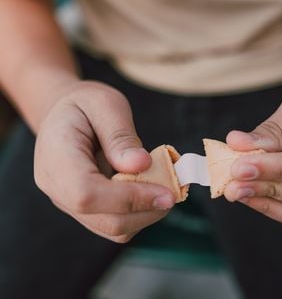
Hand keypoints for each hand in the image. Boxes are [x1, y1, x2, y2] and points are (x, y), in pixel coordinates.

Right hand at [34, 81, 174, 241]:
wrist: (65, 116)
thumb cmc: (85, 105)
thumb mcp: (104, 105)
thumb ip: (120, 136)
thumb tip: (143, 165)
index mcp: (56, 157)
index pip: (86, 194)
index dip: (129, 198)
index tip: (166, 192)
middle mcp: (56, 187)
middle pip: (103, 219)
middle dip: (146, 209)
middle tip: (175, 190)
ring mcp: (68, 202)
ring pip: (112, 228)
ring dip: (147, 213)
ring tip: (164, 187)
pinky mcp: (85, 209)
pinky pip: (115, 223)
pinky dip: (140, 213)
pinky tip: (151, 190)